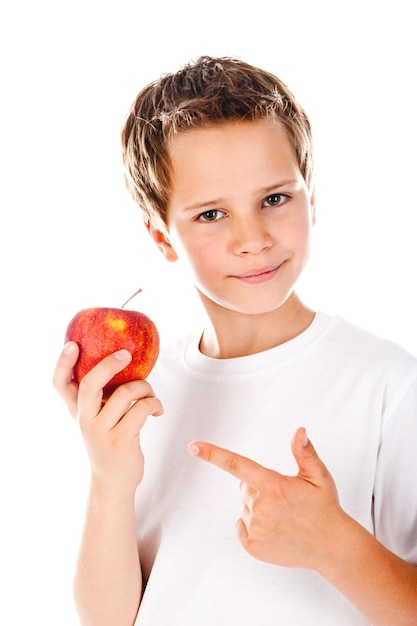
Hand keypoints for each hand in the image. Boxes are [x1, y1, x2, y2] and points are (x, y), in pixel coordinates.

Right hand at [53, 341, 162, 493]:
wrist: (113, 481)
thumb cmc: (108, 440)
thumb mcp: (95, 418)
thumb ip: (98, 395)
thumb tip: (118, 357)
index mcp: (76, 410)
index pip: (59, 384)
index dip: (62, 363)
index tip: (72, 344)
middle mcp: (84, 420)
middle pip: (90, 385)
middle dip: (109, 365)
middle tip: (126, 354)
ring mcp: (101, 431)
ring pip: (124, 394)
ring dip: (145, 388)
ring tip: (150, 395)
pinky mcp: (122, 441)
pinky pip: (141, 409)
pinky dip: (154, 403)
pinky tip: (157, 410)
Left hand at [188, 428, 344, 570]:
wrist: (332, 547)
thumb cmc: (325, 507)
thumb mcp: (319, 476)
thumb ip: (305, 452)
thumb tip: (299, 431)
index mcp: (274, 486)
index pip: (237, 465)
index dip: (213, 454)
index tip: (193, 447)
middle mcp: (261, 507)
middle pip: (244, 487)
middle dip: (258, 486)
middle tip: (283, 496)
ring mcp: (256, 529)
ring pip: (245, 507)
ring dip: (258, 507)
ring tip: (284, 515)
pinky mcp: (254, 547)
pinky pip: (242, 526)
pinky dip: (253, 525)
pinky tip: (274, 528)